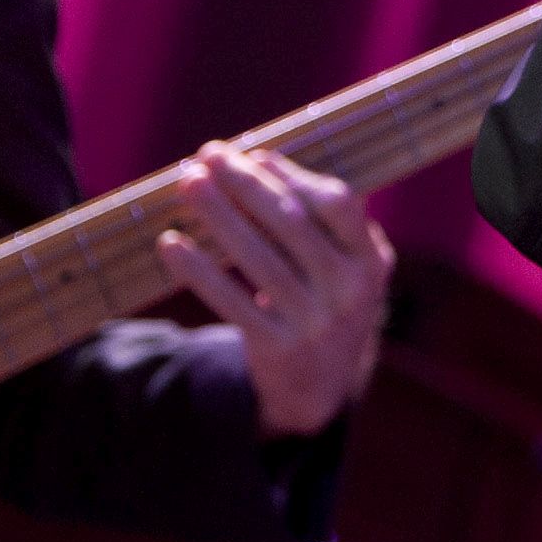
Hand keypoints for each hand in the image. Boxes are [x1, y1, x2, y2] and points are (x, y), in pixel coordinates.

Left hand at [157, 143, 395, 437]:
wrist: (321, 386)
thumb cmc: (325, 299)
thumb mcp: (346, 264)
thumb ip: (318, 220)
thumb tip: (256, 163)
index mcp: (370, 260)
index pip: (338, 204)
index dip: (294, 176)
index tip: (255, 155)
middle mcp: (348, 291)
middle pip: (292, 224)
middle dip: (246, 183)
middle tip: (208, 154)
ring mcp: (314, 323)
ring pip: (257, 258)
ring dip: (219, 215)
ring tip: (189, 183)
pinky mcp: (276, 348)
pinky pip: (231, 302)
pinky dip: (199, 271)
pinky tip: (171, 243)